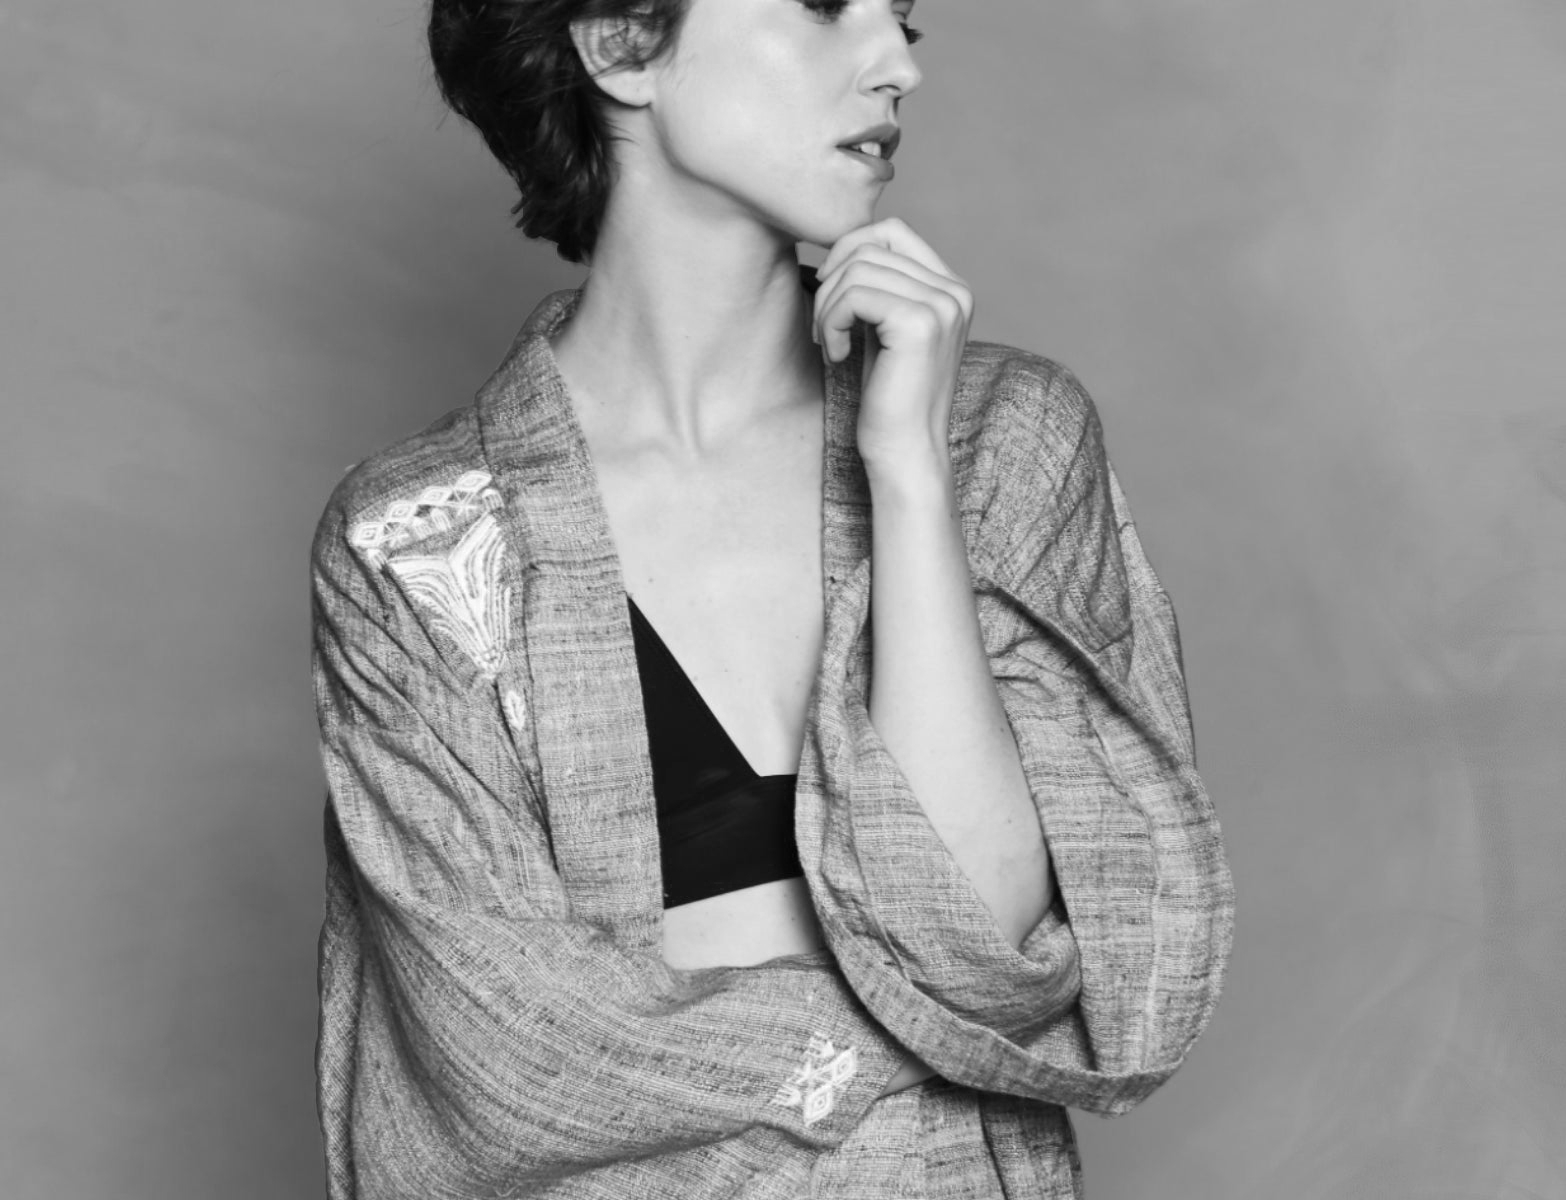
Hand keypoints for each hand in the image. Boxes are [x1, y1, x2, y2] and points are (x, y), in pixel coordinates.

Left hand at [812, 217, 973, 475]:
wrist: (906, 452)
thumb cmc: (889, 399)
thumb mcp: (884, 330)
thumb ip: (879, 287)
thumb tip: (839, 246)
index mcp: (952, 289)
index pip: (892, 231)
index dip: (848, 251)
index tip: (831, 295)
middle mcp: (955, 292)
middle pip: (870, 246)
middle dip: (831, 283)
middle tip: (825, 328)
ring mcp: (942, 306)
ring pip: (857, 268)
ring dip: (828, 306)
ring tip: (830, 343)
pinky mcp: (919, 324)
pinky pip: (854, 295)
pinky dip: (832, 323)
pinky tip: (836, 356)